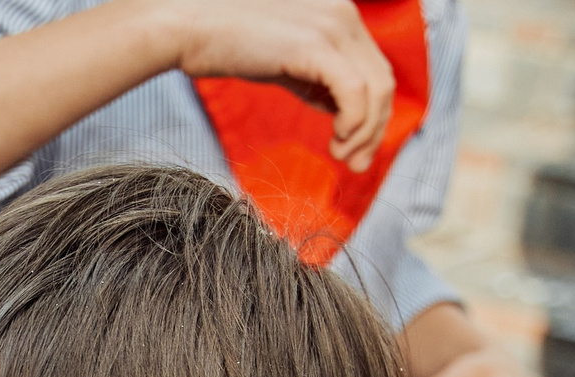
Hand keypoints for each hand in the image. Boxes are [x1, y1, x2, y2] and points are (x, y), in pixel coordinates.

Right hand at [166, 0, 396, 172]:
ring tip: (341, 156)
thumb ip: (317, 81)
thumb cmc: (229, 46)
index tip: (357, 148)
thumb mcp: (286, 62)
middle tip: (356, 164)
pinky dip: (353, 122)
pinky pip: (354, 92)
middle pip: (384, 81)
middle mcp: (344, 14)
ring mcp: (332, 27)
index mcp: (340, 15)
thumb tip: (340, 110)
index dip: (375, 114)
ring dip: (366, 132)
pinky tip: (337, 139)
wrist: (190, 28)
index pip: (376, 70)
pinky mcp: (314, 46)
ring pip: (376, 89)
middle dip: (376, 129)